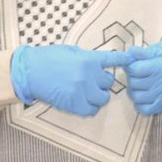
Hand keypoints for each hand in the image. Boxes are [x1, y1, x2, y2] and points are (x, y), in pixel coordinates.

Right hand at [11, 44, 132, 116]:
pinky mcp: (73, 104)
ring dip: (98, 96)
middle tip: (93, 81)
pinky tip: (83, 102)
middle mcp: (88, 75)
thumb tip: (100, 64)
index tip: (132, 59)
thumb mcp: (72, 51)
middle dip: (103, 83)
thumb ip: (88, 58)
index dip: (123, 59)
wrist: (29, 71)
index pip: (112, 59)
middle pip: (109, 83)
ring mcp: (81, 90)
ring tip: (89, 93)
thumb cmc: (49, 58)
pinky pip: (91, 110)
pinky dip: (90, 107)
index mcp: (88, 59)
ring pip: (103, 98)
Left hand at [124, 41, 161, 115]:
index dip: (129, 65)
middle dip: (131, 76)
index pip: (136, 70)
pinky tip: (143, 95)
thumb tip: (130, 52)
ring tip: (139, 83)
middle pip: (134, 83)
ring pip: (137, 97)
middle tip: (137, 72)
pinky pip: (145, 110)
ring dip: (134, 89)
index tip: (132, 63)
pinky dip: (139, 104)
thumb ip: (145, 52)